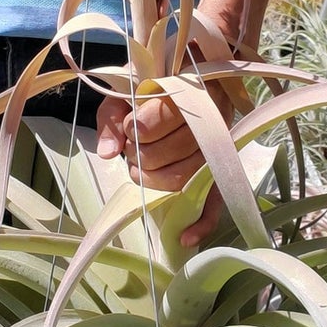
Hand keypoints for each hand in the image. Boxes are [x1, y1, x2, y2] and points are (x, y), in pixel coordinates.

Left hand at [95, 90, 224, 246]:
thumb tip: (108, 152)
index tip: (130, 127)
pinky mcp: (219, 174)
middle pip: (173, 152)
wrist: (178, 90)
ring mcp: (218, 151)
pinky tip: (184, 236)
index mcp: (192, 92)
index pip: (166, 115)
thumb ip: (112, 118)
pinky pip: (216, 203)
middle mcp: (213, 121)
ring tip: (140, 167)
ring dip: (153, 180)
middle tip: (133, 149)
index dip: (139, 127)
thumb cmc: (149, 94)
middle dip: (141, 155)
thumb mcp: (124, 94)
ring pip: (185, 178)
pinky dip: (201, 223)